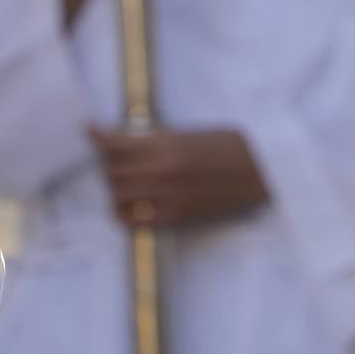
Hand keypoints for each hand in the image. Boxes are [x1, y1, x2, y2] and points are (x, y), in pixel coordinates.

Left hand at [88, 128, 268, 228]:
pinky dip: (126, 215)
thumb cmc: (237, 146)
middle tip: (118, 163)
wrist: (266, 171)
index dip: (96, 138)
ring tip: (125, 187)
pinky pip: (136, 221)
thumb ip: (163, 140)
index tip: (89, 132)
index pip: (114, 143)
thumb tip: (134, 145)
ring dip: (117, 190)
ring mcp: (169, 195)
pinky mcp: (178, 216)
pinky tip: (129, 210)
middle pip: (112, 172)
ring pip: (119, 196)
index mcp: (167, 143)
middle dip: (111, 167)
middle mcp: (162, 169)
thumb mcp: (195, 134)